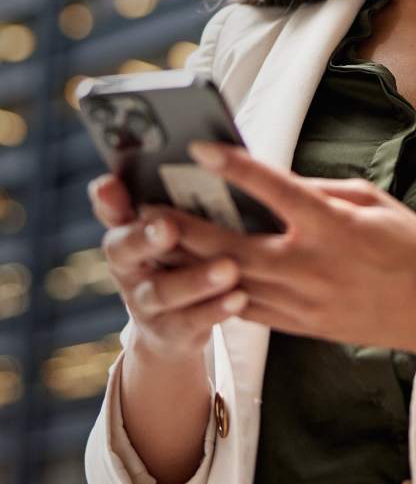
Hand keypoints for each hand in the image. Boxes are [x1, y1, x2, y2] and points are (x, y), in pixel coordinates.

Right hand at [87, 174, 246, 361]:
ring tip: (228, 267)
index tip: (110, 183)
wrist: (173, 327)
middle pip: (126, 250)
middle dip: (145, 237)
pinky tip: (239, 297)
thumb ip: (178, 194)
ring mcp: (145, 304)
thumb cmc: (182, 255)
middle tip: (169, 226)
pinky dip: (214, 310)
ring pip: (163, 292)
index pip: (111, 210)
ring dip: (195, 279)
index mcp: (127, 230)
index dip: (107, 199)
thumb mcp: (174, 223)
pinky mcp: (170, 334)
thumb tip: (205, 150)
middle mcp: (128, 267)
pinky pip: (191, 323)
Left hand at [173, 142, 415, 427]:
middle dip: (184, 228)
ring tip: (156, 242)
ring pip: (231, 283)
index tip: (200, 149)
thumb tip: (273, 182)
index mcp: (335, 227)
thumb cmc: (410, 246)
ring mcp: (305, 302)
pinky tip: (191, 276)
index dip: (236, 167)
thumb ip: (318, 190)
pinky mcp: (301, 326)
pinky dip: (216, 290)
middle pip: (234, 247)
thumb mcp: (372, 199)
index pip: (277, 191)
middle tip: (146, 208)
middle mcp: (314, 266)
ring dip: (190, 264)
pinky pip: (247, 309)